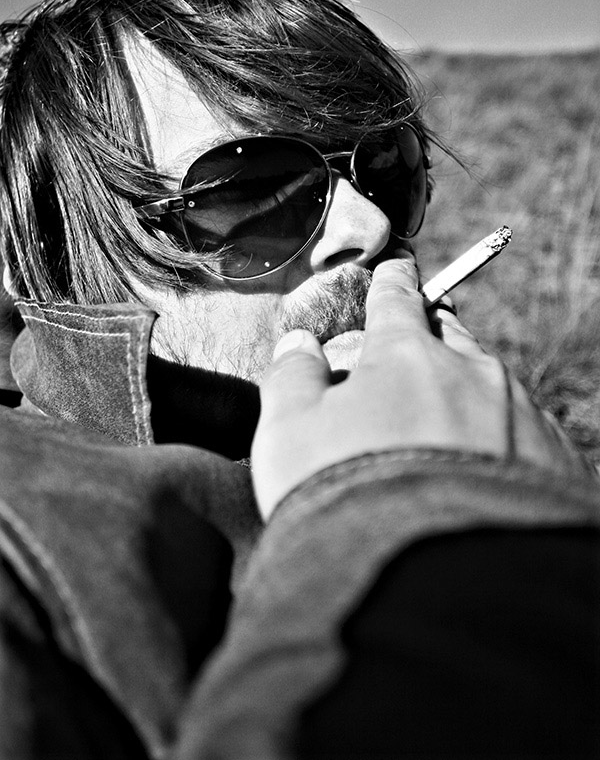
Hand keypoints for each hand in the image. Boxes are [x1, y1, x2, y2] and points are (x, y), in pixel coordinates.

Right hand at [251, 259, 576, 519]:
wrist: (431, 577)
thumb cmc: (345, 497)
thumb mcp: (288, 433)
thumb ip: (291, 377)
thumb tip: (298, 345)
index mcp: (404, 354)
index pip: (396, 299)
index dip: (392, 281)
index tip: (397, 268)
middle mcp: (470, 371)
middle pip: (448, 336)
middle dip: (430, 338)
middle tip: (413, 355)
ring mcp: (517, 414)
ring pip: (488, 383)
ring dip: (465, 392)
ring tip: (443, 431)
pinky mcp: (551, 460)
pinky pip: (522, 431)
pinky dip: (499, 439)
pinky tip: (481, 472)